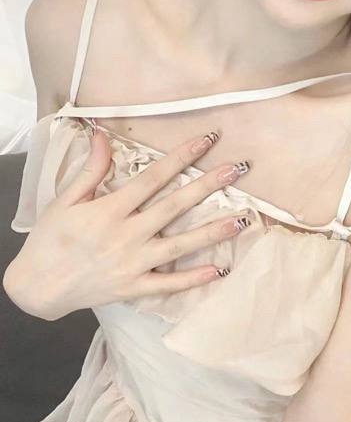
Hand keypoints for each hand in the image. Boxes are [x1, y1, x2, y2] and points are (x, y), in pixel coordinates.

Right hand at [3, 127, 252, 319]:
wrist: (35, 287)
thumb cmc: (50, 239)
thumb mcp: (66, 199)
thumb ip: (91, 168)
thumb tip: (101, 134)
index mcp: (110, 209)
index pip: (154, 177)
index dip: (182, 156)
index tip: (207, 139)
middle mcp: (126, 235)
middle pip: (174, 206)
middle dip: (208, 185)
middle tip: (237, 169)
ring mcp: (132, 263)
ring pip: (180, 245)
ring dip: (212, 231)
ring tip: (242, 219)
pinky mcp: (133, 287)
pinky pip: (168, 284)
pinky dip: (194, 279)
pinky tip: (219, 269)